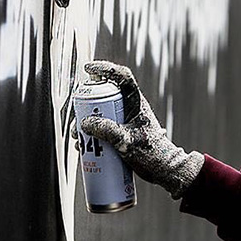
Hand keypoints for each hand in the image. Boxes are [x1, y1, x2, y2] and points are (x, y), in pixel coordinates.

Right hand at [78, 60, 204, 199]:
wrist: (162, 171)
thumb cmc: (152, 155)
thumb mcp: (126, 142)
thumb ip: (107, 130)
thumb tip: (85, 122)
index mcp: (136, 102)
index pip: (122, 77)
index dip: (105, 68)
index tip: (88, 69)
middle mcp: (129, 108)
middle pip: (104, 97)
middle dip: (86, 106)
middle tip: (78, 118)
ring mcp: (124, 120)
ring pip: (99, 114)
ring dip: (85, 123)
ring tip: (79, 138)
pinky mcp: (120, 133)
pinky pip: (101, 128)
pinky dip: (90, 135)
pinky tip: (83, 147)